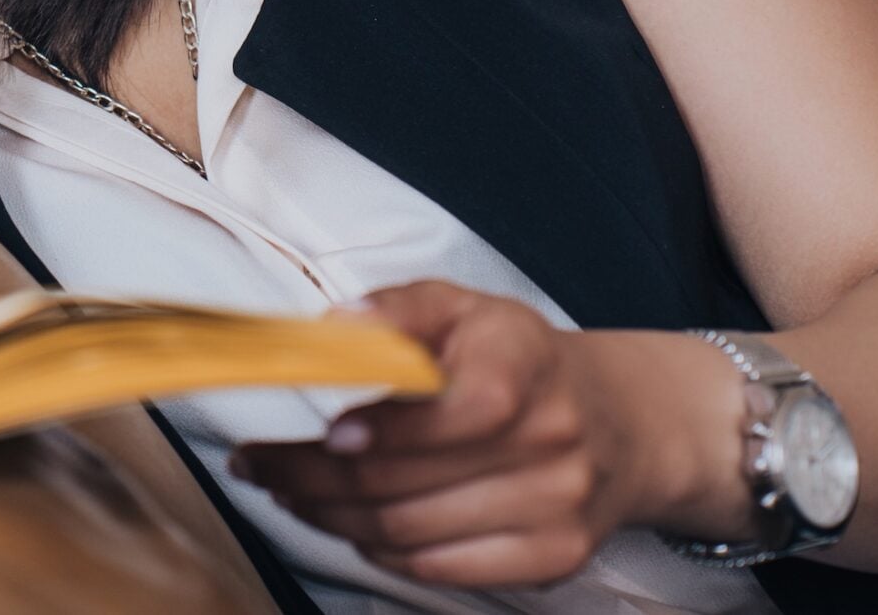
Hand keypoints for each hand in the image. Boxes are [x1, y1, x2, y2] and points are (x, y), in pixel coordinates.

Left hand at [228, 283, 668, 589]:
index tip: (323, 433)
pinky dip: (383, 551)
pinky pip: (443, 569)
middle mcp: (548, 440)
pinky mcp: (553, 557)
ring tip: (289, 494)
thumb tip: (336, 328)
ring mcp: (555, 506)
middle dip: (314, 478)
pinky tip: (351, 525)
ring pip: (412, 530)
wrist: (618, 422)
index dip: (377, 429)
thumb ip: (398, 310)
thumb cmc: (517, 359)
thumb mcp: (463, 308)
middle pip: (406, 479)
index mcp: (521, 364)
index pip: (446, 411)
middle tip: (260, 467)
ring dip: (333, 518)